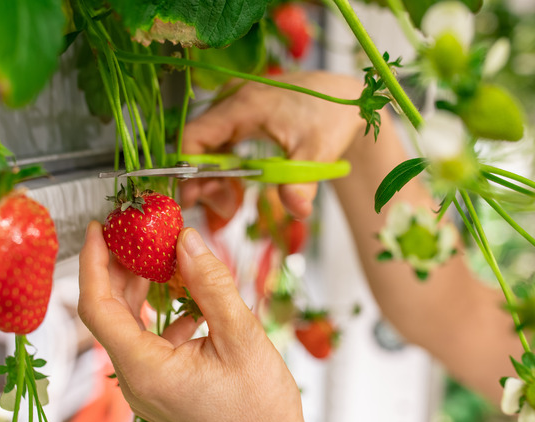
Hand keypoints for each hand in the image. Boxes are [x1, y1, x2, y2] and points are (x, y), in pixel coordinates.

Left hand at [77, 222, 307, 421]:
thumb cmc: (260, 410)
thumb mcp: (241, 337)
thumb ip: (211, 285)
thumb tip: (187, 240)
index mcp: (146, 370)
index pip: (98, 307)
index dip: (93, 263)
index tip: (97, 229)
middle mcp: (137, 380)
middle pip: (110, 314)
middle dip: (118, 267)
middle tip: (133, 231)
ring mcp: (148, 386)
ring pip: (129, 326)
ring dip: (140, 288)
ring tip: (159, 254)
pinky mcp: (162, 386)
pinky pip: (149, 341)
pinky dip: (162, 312)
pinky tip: (188, 297)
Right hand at [181, 71, 366, 218]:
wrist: (346, 98)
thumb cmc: (332, 116)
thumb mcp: (318, 152)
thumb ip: (302, 182)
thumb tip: (297, 210)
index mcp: (244, 105)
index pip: (195, 136)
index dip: (188, 170)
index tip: (195, 200)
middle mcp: (232, 100)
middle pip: (197, 143)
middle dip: (203, 180)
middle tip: (225, 209)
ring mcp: (234, 105)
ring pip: (207, 145)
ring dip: (213, 176)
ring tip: (232, 204)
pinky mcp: (240, 113)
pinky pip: (219, 142)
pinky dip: (223, 166)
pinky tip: (235, 186)